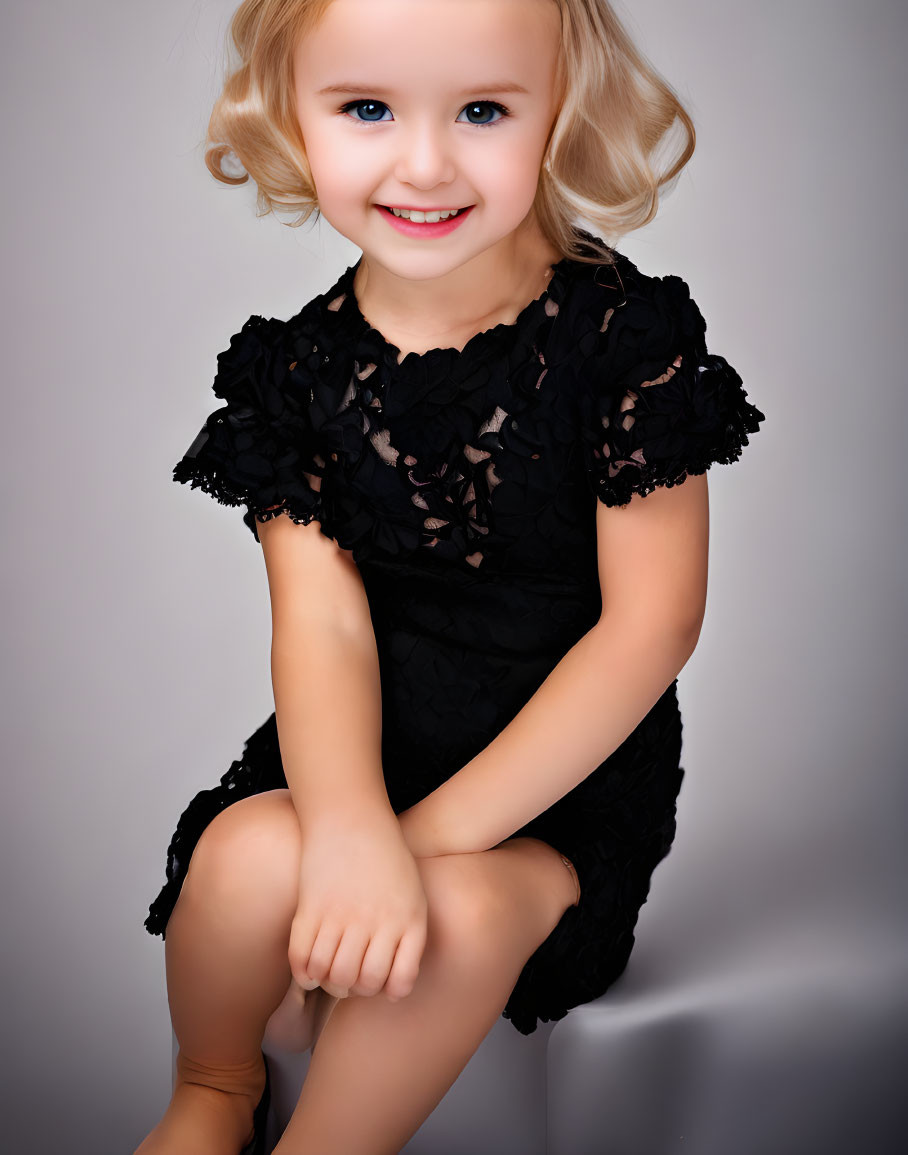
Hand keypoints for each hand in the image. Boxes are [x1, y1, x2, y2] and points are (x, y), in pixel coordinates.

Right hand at [290, 806, 427, 1001]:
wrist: (351, 817)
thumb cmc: (386, 860)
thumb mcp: (413, 896)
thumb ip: (409, 941)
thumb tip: (393, 990)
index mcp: (407, 919)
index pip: (397, 983)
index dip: (387, 991)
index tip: (381, 983)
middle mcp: (376, 921)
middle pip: (361, 983)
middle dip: (355, 988)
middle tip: (351, 978)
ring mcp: (342, 914)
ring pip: (332, 975)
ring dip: (329, 982)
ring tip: (331, 973)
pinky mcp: (310, 907)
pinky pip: (302, 957)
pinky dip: (303, 972)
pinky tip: (309, 968)